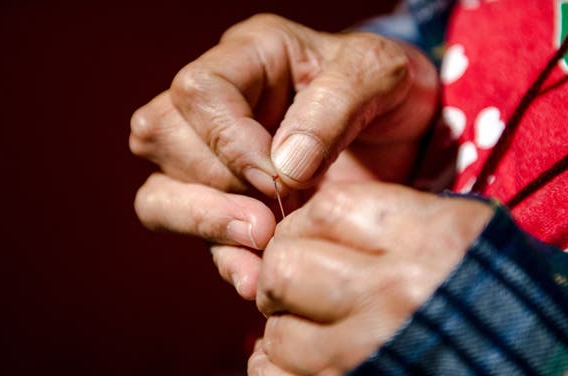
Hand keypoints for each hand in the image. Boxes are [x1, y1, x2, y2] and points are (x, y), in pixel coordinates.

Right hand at [130, 14, 437, 298]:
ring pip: (158, 191)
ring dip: (202, 221)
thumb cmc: (391, 91)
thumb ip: (333, 108)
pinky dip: (224, 259)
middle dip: (214, 182)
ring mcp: (215, 160)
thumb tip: (283, 168)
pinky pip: (197, 237)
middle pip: (159, 137)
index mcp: (247, 56)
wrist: (408, 138)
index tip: (280, 177)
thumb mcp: (380, 75)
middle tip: (272, 211)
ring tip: (261, 238)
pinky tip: (257, 276)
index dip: (228, 140)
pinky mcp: (229, 207)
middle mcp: (216, 105)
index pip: (198, 92)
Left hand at [249, 183, 493, 374]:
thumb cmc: (505, 298)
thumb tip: (318, 217)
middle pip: (287, 266)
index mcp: (430, 239)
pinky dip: (277, 367)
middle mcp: (397, 293)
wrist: (545, 369)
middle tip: (291, 283)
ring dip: (284, 328)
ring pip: (280, 331)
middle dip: (279, 272)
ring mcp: (373, 350)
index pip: (327, 209)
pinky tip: (299, 360)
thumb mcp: (469, 235)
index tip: (306, 236)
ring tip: (307, 328)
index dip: (304, 222)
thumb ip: (400, 216)